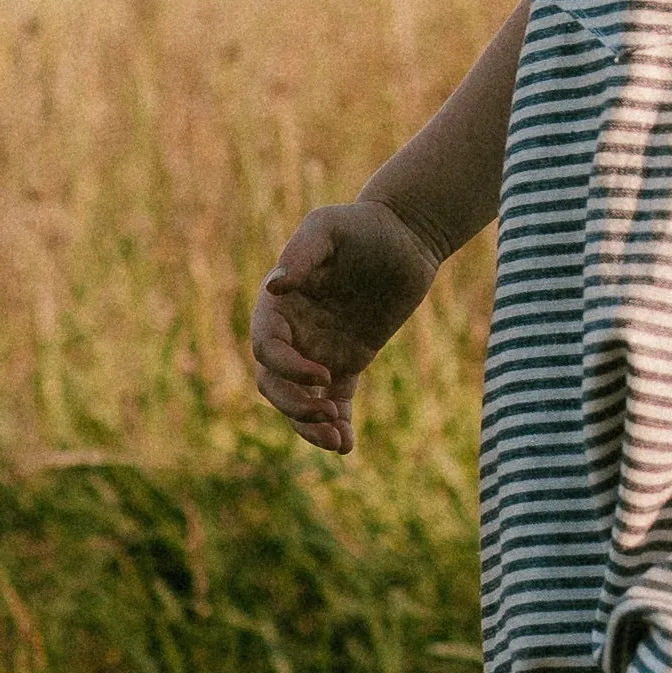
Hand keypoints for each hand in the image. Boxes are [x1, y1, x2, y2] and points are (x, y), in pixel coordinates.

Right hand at [250, 197, 443, 456]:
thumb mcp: (330, 225)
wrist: (406, 236)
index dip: (287, 368)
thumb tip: (275, 285)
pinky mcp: (348, 363)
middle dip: (295, 406)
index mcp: (278, 305)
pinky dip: (338, 426)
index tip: (323, 374)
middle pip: (274, 384)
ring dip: (310, 426)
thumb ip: (302, 251)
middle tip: (328, 414)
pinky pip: (336, 403)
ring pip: (299, 402)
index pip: (265, 349)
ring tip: (337, 440)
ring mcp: (318, 351)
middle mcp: (293, 333)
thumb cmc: (362, 225)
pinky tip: (347, 447)